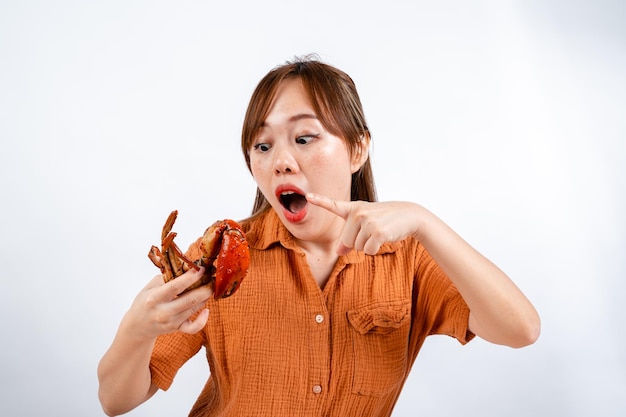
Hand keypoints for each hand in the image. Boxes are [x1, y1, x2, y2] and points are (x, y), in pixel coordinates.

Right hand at [122, 267, 213, 340]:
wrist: (137, 326)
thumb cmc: (144, 302)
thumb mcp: (149, 287)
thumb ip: (166, 277)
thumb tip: (187, 267)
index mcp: (154, 298)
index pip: (175, 286)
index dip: (191, 277)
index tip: (201, 269)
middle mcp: (163, 312)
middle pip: (190, 299)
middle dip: (205, 287)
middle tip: (212, 278)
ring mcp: (171, 322)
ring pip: (194, 309)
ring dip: (205, 296)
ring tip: (209, 286)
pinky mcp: (177, 329)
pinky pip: (193, 328)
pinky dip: (203, 320)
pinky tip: (207, 310)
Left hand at [306, 193, 422, 255]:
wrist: (409, 215)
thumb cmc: (385, 220)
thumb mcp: (366, 224)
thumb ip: (350, 235)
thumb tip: (339, 252)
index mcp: (354, 208)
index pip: (334, 204)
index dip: (320, 200)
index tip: (307, 196)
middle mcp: (358, 213)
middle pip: (346, 241)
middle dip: (358, 242)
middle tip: (372, 231)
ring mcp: (368, 222)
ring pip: (357, 247)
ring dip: (368, 245)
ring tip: (379, 232)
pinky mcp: (378, 232)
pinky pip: (368, 251)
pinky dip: (375, 249)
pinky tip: (383, 238)